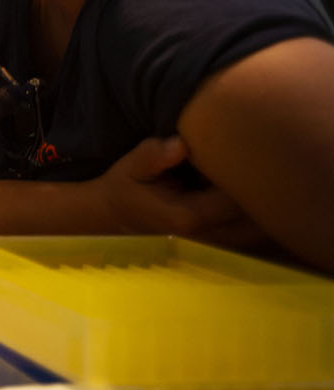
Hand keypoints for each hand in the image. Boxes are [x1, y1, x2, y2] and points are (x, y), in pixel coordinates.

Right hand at [92, 136, 253, 239]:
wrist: (117, 216)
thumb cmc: (127, 188)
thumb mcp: (130, 167)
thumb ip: (152, 156)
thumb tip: (181, 145)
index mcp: (189, 216)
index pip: (236, 197)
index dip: (251, 174)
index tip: (255, 148)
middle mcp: (209, 236)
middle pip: (257, 218)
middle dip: (268, 190)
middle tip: (270, 160)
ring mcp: (217, 244)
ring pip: (260, 229)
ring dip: (267, 204)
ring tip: (268, 174)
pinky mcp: (221, 243)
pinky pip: (254, 232)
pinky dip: (260, 214)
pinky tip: (255, 190)